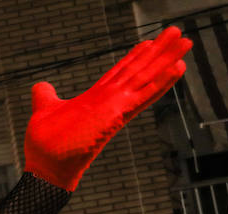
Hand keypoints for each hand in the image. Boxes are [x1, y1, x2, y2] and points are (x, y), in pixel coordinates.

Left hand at [24, 26, 190, 190]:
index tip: (148, 42)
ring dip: (167, 60)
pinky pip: (144, 96)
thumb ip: (45, 97)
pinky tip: (178, 67)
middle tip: (178, 33)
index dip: (133, 57)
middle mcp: (109, 101)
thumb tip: (41, 86)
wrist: (46, 167)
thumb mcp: (44, 111)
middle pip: (138, 70)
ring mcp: (115, 108)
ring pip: (146, 78)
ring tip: (186, 42)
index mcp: (94, 99)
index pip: (118, 73)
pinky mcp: (117, 116)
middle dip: (158, 52)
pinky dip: (161, 82)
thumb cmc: (46, 145)